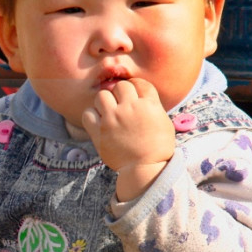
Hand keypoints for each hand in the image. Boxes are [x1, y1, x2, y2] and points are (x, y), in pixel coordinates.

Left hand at [82, 78, 174, 200]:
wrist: (145, 168)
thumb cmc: (158, 147)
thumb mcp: (163, 122)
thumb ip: (152, 106)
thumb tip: (141, 96)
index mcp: (149, 104)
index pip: (139, 83)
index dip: (136, 88)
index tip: (134, 96)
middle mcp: (130, 108)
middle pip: (120, 86)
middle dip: (121, 94)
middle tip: (122, 106)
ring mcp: (113, 119)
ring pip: (102, 96)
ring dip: (105, 102)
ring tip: (109, 112)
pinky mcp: (99, 131)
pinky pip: (88, 113)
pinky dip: (92, 116)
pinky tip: (99, 122)